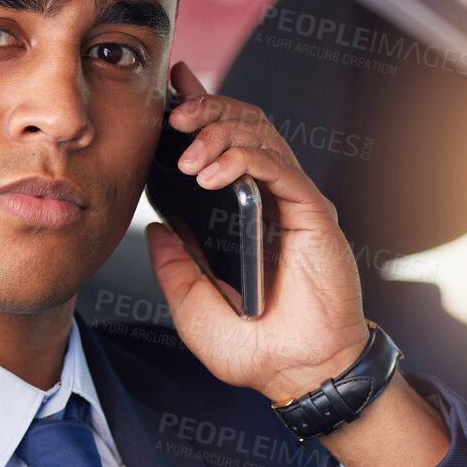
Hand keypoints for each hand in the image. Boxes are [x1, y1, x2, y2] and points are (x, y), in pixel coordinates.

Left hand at [144, 62, 367, 402]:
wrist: (298, 374)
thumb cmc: (257, 350)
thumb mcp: (192, 308)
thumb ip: (175, 266)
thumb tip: (155, 228)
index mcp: (243, 218)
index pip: (224, 147)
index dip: (200, 113)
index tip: (170, 92)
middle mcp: (271, 203)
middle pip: (244, 127)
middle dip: (206, 109)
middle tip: (173, 115)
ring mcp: (293, 205)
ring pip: (261, 137)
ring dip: (220, 131)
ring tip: (188, 151)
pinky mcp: (312, 214)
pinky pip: (279, 167)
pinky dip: (244, 158)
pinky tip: (213, 172)